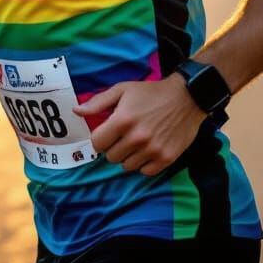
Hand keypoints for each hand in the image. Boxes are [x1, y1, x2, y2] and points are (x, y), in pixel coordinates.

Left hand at [72, 77, 207, 176]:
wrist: (186, 98)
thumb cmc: (151, 92)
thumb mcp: (123, 90)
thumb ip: (98, 102)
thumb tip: (77, 111)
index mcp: (122, 120)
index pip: (97, 143)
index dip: (100, 138)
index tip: (107, 133)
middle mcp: (136, 137)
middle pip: (111, 157)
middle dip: (113, 147)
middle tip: (123, 136)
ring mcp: (152, 150)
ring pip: (127, 166)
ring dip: (128, 156)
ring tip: (137, 141)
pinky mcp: (166, 158)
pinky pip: (145, 172)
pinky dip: (143, 164)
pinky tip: (147, 150)